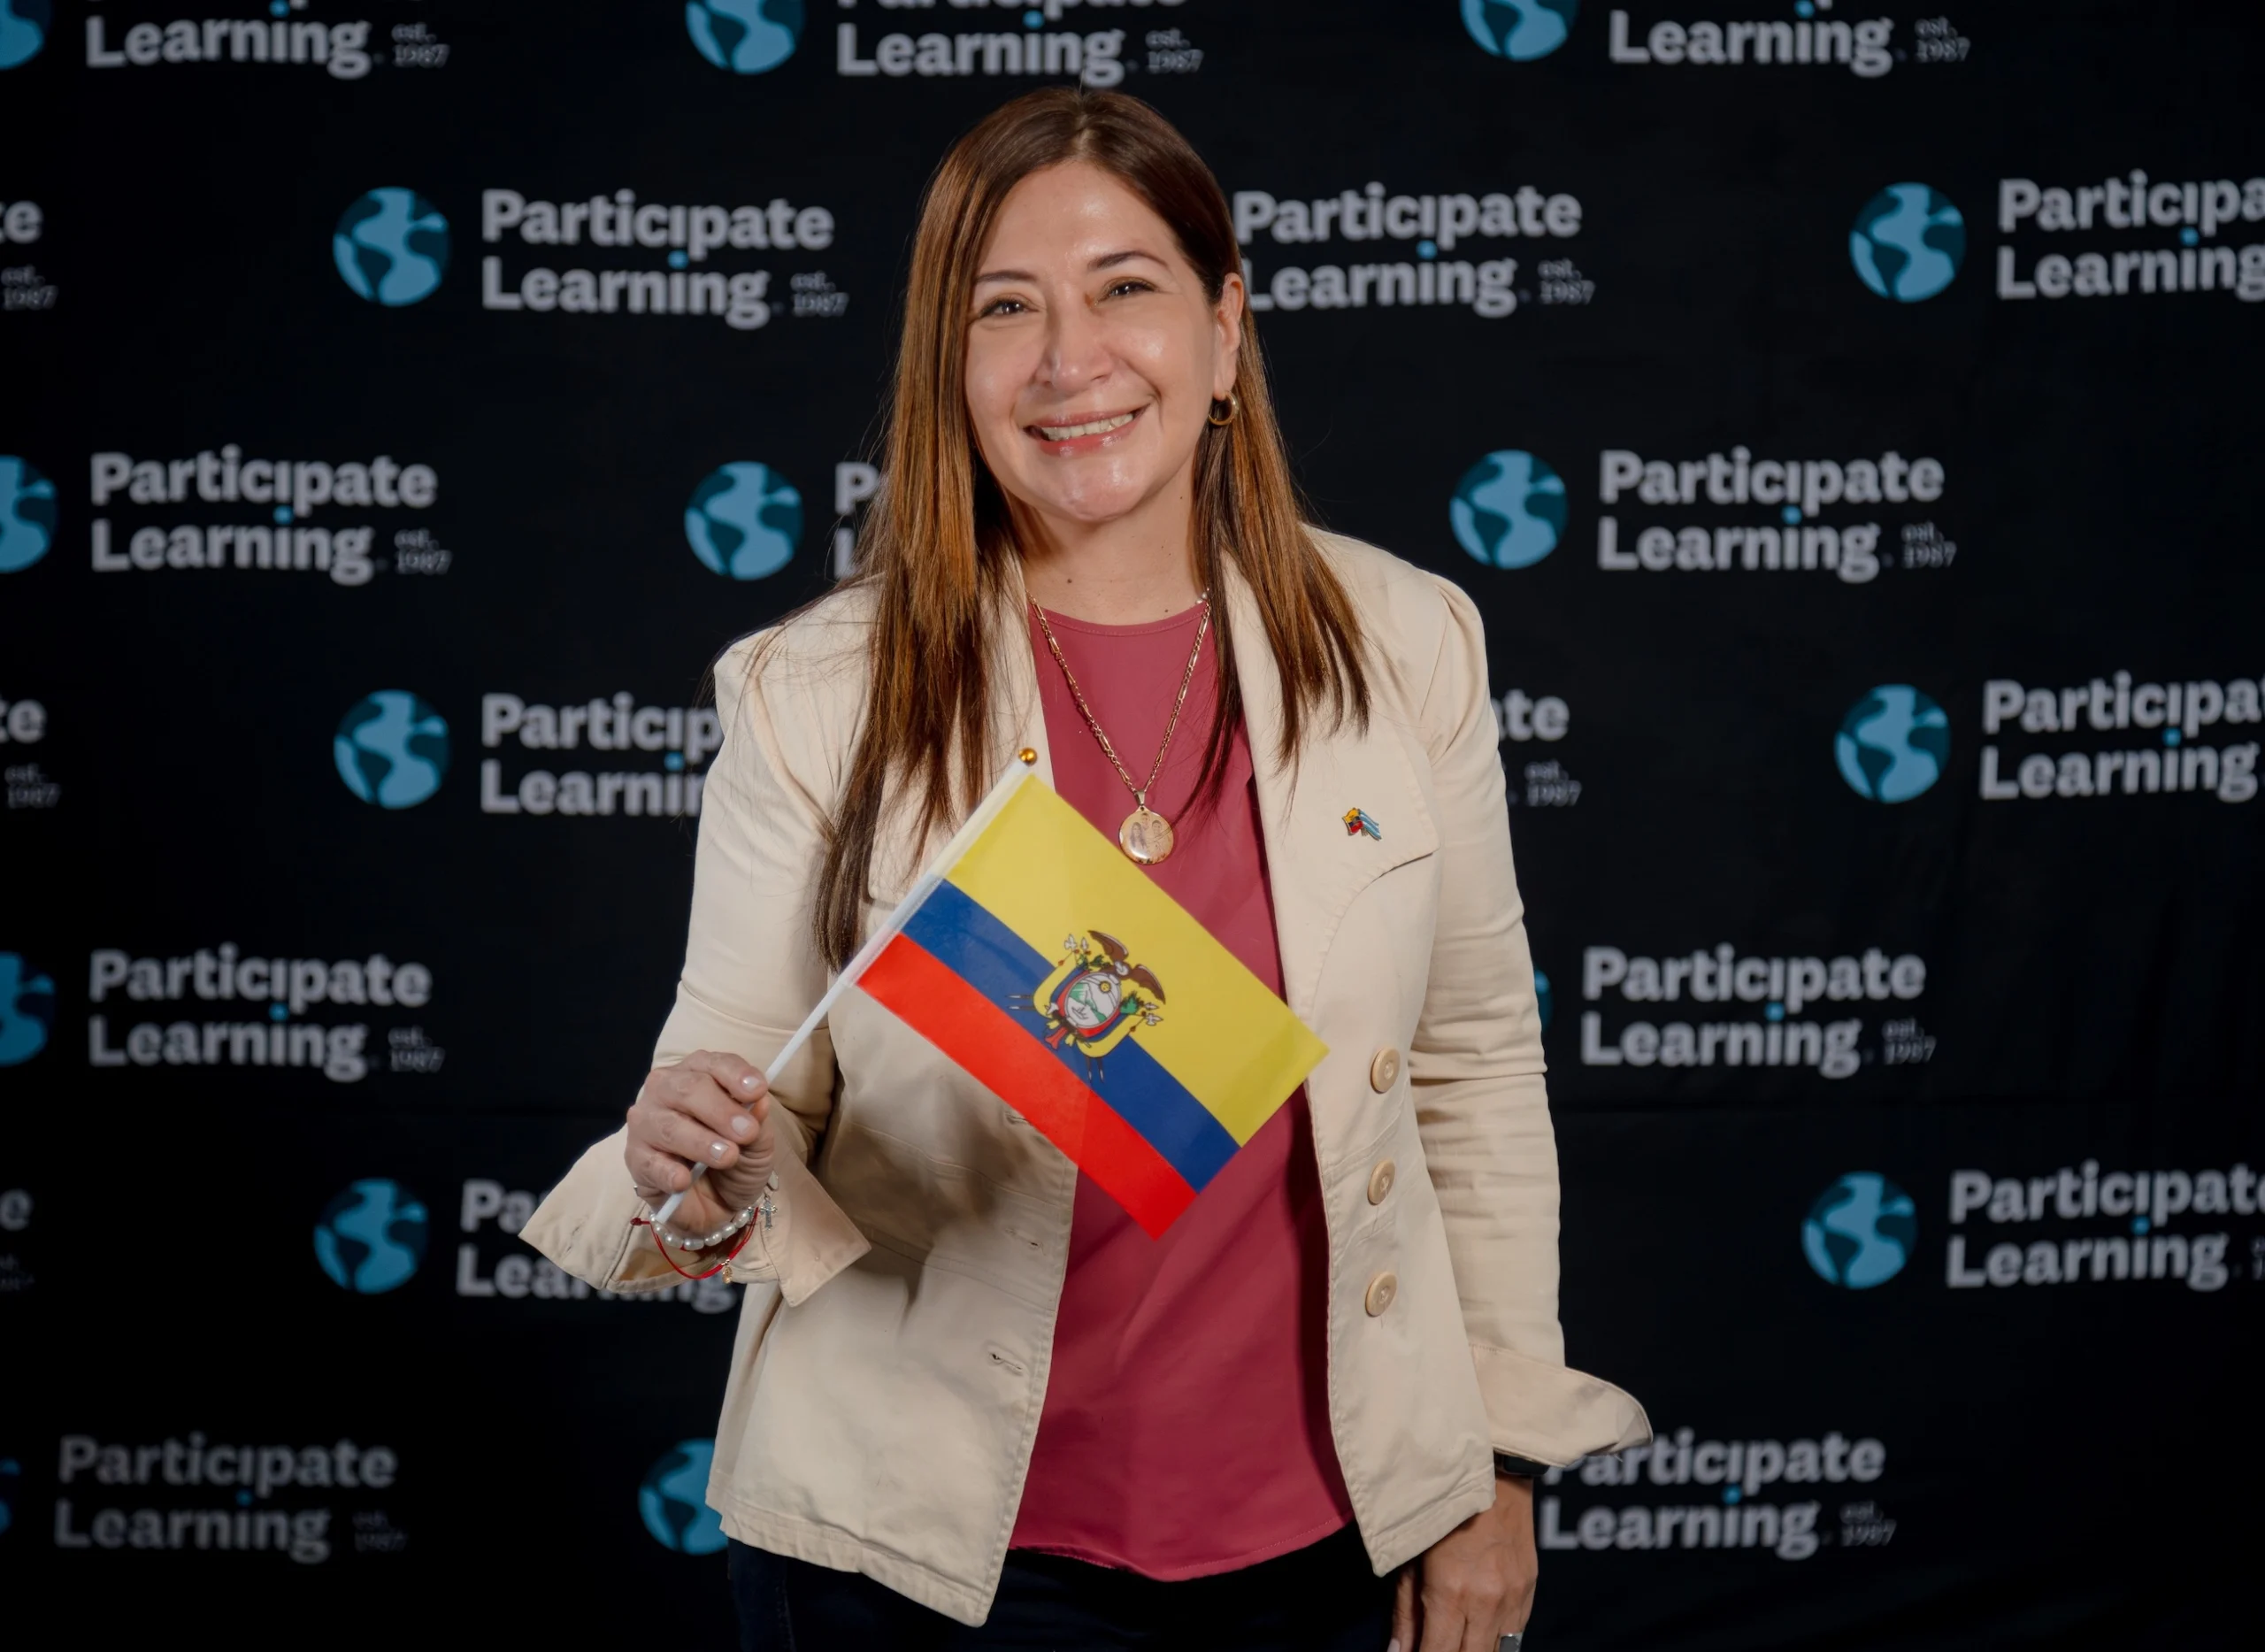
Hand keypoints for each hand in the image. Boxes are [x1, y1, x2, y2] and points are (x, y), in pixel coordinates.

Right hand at [624, 1050, 775, 1234]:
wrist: (718, 1204)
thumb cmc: (736, 1160)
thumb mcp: (758, 1143)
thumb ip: (758, 1122)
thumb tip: (759, 1101)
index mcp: (698, 1074)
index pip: (713, 1064)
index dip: (736, 1075)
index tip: (758, 1091)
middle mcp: (666, 1090)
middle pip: (688, 1088)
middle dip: (720, 1110)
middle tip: (746, 1133)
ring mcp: (646, 1123)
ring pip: (669, 1125)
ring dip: (701, 1141)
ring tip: (727, 1157)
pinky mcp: (636, 1158)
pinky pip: (649, 1162)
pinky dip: (668, 1171)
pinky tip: (684, 1179)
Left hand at [1392, 1472, 1536, 1651]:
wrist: (1493, 1473)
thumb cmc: (1440, 1509)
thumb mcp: (1410, 1557)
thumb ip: (1405, 1612)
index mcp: (1451, 1593)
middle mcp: (1487, 1602)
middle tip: (1436, 1644)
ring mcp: (1514, 1599)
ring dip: (1475, 1650)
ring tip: (1457, 1638)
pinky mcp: (1530, 1591)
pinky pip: (1515, 1634)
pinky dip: (1496, 1639)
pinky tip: (1479, 1630)